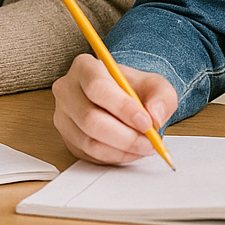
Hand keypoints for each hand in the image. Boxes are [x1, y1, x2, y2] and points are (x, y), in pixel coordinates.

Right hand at [52, 53, 177, 164]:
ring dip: (121, 150)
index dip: (122, 107)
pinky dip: (114, 157)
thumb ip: (161, 97)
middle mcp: (67, 90)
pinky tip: (129, 151)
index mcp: (85, 67)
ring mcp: (63, 115)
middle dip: (124, 136)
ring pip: (89, 141)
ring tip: (143, 147)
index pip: (96, 87)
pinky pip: (88, 154)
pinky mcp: (67, 137)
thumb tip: (154, 116)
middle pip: (90, 118)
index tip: (145, 122)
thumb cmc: (134, 89)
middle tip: (149, 143)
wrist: (123, 99)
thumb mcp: (155, 85)